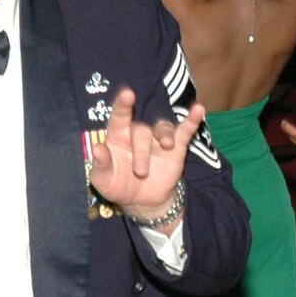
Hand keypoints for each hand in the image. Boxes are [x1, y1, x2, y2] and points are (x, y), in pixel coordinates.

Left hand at [88, 89, 201, 225]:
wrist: (142, 202)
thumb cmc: (118, 185)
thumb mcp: (103, 180)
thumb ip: (100, 165)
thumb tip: (97, 149)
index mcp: (118, 135)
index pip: (119, 116)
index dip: (123, 105)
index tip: (127, 94)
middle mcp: (138, 133)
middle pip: (141, 130)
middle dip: (141, 152)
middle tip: (140, 172)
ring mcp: (157, 139)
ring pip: (162, 129)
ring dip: (164, 136)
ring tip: (167, 145)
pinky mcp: (176, 148)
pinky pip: (185, 130)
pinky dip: (192, 120)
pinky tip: (198, 110)